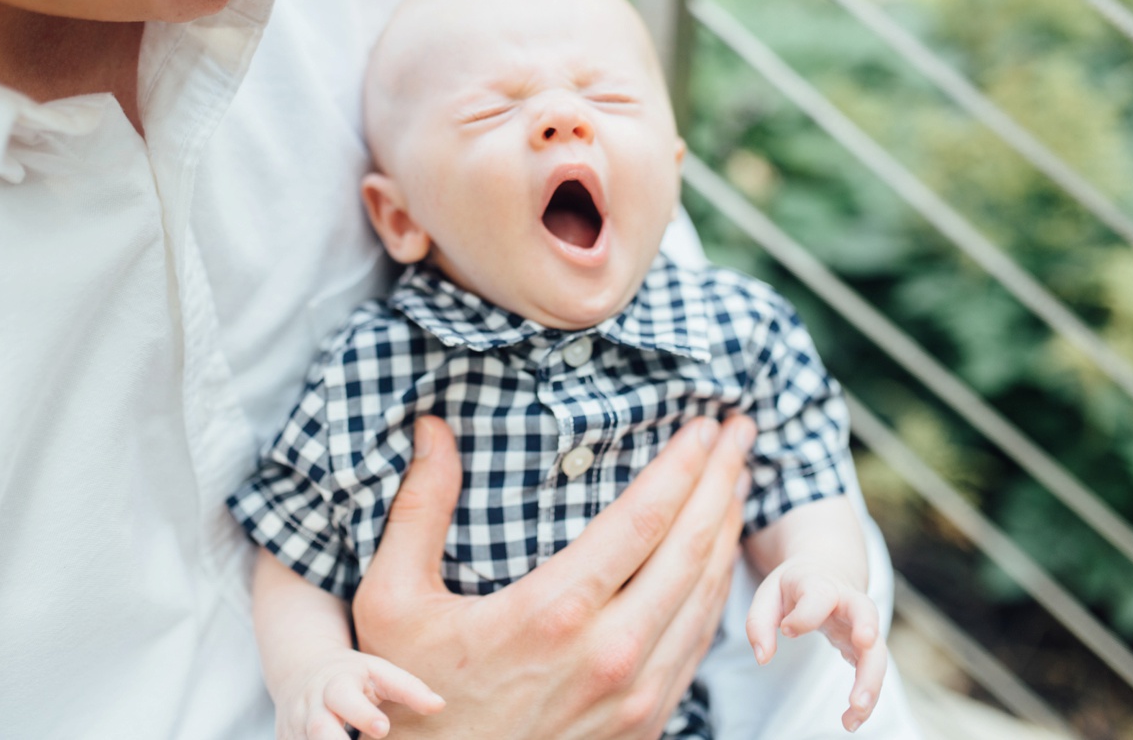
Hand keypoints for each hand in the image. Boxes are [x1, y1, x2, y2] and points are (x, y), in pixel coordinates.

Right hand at [272, 643, 443, 739]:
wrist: (301, 670)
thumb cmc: (351, 674)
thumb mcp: (378, 671)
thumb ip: (408, 688)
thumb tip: (440, 706)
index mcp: (336, 683)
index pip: (345, 697)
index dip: (362, 714)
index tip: (383, 728)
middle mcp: (312, 706)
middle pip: (319, 728)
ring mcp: (296, 726)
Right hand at [351, 412, 755, 739]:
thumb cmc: (414, 696)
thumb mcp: (392, 601)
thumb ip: (418, 511)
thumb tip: (432, 428)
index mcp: (553, 613)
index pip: (642, 520)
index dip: (682, 465)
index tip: (703, 424)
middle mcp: (609, 653)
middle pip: (690, 548)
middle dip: (722, 479)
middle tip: (740, 431)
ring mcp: (635, 694)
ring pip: (705, 596)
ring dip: (727, 529)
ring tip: (738, 478)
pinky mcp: (644, 722)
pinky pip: (697, 642)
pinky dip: (716, 588)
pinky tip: (718, 555)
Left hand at [745, 557, 887, 731]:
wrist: (828, 570)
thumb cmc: (794, 586)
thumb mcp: (769, 593)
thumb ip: (759, 622)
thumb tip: (762, 657)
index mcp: (820, 584)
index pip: (819, 596)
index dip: (804, 615)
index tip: (787, 630)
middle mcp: (848, 601)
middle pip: (866, 613)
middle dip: (867, 632)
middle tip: (862, 648)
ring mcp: (862, 624)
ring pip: (877, 649)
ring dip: (871, 680)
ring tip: (856, 713)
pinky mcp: (866, 646)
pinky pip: (873, 670)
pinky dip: (866, 695)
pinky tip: (851, 720)